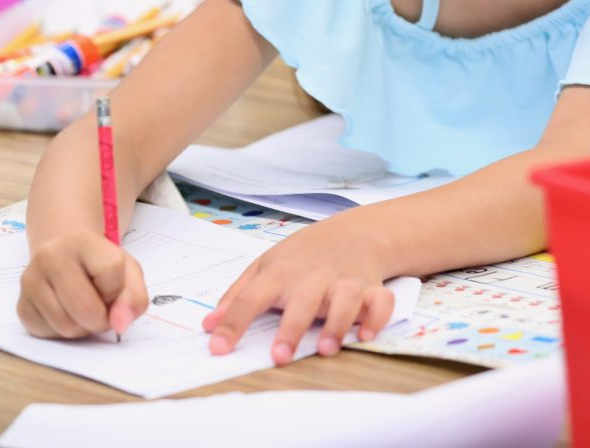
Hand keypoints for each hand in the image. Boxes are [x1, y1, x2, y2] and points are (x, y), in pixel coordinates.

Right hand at [17, 228, 148, 338]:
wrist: (64, 257)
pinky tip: (65, 313)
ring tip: (83, 309)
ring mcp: (30, 280)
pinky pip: (48, 334)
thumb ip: (134, 297)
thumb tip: (120, 324)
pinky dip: (63, 332)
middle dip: (102, 319)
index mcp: (81, 239)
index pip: (110, 271)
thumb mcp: (127, 271)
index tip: (112, 286)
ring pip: (67, 327)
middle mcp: (49, 255)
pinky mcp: (21, 305)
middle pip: (86, 309)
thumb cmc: (99, 266)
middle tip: (101, 308)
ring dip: (83, 328)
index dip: (118, 288)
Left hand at [202, 216, 395, 365]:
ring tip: (326, 349)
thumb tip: (209, 325)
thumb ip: (237, 296)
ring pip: (344, 299)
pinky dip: (376, 317)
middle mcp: (312, 277)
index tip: (218, 348)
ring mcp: (344, 281)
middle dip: (291, 328)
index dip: (233, 322)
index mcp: (280, 273)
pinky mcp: (372, 288)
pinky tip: (365, 334)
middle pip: (301, 300)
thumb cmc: (302, 256)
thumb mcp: (265, 266)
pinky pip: (380, 302)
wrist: (354, 232)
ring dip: (337, 323)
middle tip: (279, 357)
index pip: (250, 297)